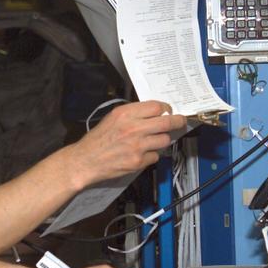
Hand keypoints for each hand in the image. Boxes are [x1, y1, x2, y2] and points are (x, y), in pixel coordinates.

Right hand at [69, 101, 187, 187]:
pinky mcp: (138, 161)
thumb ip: (133, 113)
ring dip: (162, 140)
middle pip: (167, 122)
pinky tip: (141, 153)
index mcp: (126, 113)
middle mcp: (133, 128)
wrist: (86, 160)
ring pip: (165, 140)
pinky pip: (155, 155)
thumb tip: (155, 112)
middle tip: (180, 121)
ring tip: (153, 140)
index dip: (165, 108)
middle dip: (178, 121)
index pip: (156, 106)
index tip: (168, 110)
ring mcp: (137, 146)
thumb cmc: (99, 139)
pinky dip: (151, 154)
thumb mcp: (113, 117)